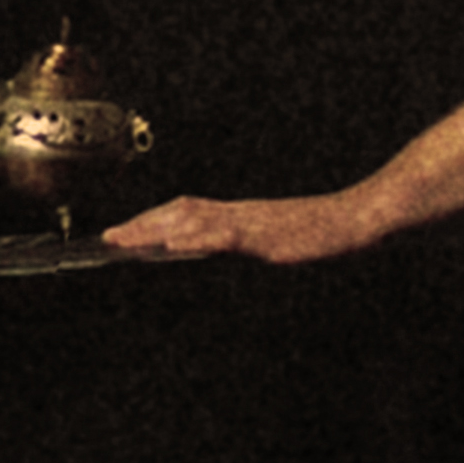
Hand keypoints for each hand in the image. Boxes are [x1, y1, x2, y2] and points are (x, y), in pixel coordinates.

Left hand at [103, 189, 380, 262]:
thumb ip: (240, 243)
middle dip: (141, 224)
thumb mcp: (271, 240)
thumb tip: (208, 251)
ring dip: (155, 229)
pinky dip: (195, 239)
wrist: (354, 219)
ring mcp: (249, 221)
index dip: (151, 219)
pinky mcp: (264, 234)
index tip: (123, 230)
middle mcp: (236, 211)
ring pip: (192, 220)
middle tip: (109, 237)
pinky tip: (173, 246)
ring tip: (126, 240)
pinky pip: (223, 235)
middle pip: (178, 212)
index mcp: (237, 213)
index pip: (183, 211)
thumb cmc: (318, 232)